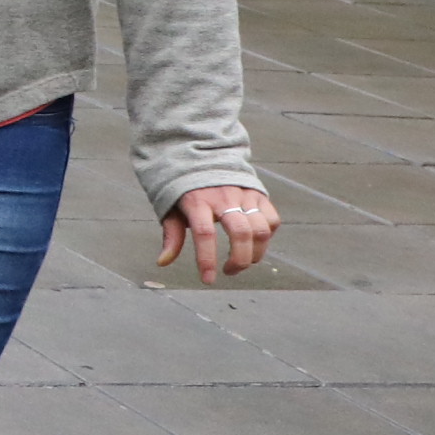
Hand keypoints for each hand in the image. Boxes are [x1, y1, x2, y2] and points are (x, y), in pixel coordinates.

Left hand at [157, 183, 280, 283]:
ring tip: (242, 261)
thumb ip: (171, 236)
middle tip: (230, 271)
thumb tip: (163, 262)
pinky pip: (272, 219)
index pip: (204, 234)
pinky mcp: (259, 193)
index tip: (208, 280)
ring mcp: (244, 194)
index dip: (207, 259)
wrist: (202, 155)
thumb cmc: (184, 189)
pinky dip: (266, 236)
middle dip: (240, 260)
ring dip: (256, 252)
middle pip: (241, 232)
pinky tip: (254, 243)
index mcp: (197, 201)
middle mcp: (223, 197)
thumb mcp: (171, 209)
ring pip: (261, 229)